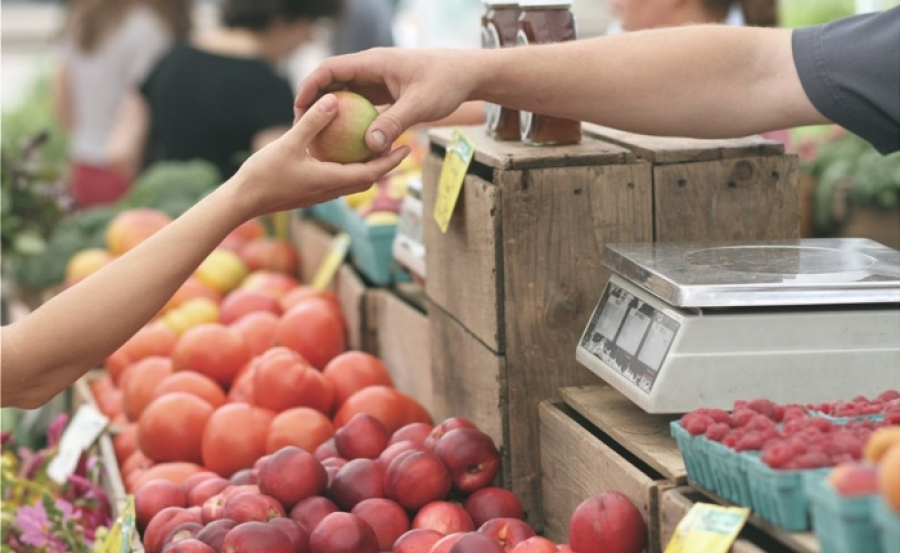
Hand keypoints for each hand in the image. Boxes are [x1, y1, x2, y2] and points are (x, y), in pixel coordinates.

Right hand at [229, 94, 409, 218]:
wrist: (242, 202)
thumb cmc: (264, 175)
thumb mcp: (289, 143)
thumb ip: (313, 122)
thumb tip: (334, 100)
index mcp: (331, 181)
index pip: (371, 173)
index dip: (391, 161)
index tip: (407, 148)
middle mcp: (330, 190)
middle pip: (367, 178)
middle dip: (385, 164)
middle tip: (400, 145)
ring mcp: (319, 193)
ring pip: (352, 180)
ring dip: (367, 166)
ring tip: (376, 146)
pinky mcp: (309, 192)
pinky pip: (336, 178)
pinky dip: (347, 166)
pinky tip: (341, 151)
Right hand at [294, 48, 479, 153]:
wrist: (466, 75)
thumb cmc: (446, 83)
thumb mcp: (420, 105)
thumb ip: (394, 123)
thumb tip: (370, 146)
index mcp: (373, 62)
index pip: (331, 69)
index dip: (310, 86)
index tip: (298, 108)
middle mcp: (371, 69)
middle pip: (332, 82)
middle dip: (314, 102)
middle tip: (301, 128)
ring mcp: (377, 80)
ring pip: (345, 94)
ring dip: (331, 112)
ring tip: (318, 137)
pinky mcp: (385, 92)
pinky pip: (361, 105)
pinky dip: (351, 120)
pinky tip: (345, 142)